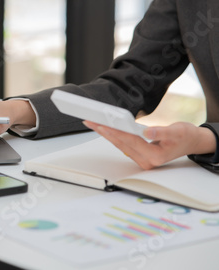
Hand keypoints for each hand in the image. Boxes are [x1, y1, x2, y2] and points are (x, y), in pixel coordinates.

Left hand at [83, 121, 216, 169]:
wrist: (191, 142)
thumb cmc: (185, 136)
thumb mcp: (177, 131)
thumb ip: (161, 132)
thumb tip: (147, 132)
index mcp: (155, 156)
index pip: (130, 141)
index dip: (115, 132)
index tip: (102, 124)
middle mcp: (146, 161)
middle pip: (121, 143)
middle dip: (104, 131)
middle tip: (90, 121)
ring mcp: (142, 160)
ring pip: (119, 144)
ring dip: (106, 133)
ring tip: (93, 123)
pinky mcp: (139, 155)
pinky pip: (123, 144)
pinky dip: (113, 135)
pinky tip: (104, 128)